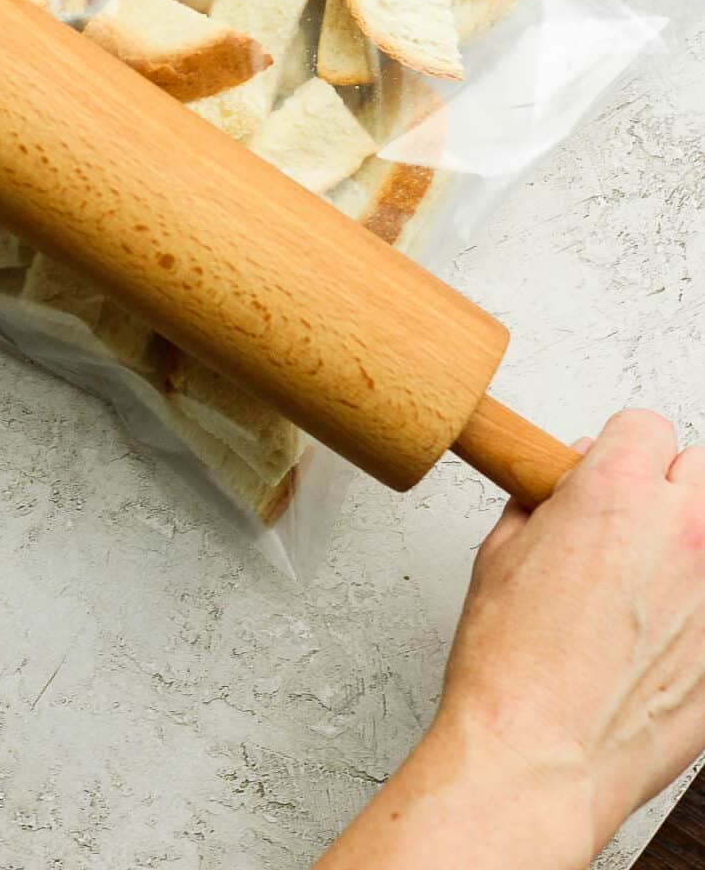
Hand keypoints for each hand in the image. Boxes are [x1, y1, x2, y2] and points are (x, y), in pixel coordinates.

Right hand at [440, 409, 704, 854]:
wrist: (540, 759)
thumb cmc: (512, 666)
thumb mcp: (499, 554)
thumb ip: (544, 502)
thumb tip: (564, 486)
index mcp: (617, 491)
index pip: (645, 425)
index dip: (617, 451)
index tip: (607, 475)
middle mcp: (682, 530)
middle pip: (698, 468)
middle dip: (663, 489)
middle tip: (629, 527)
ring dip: (688, 545)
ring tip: (649, 586)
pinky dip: (696, 610)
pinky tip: (661, 639)